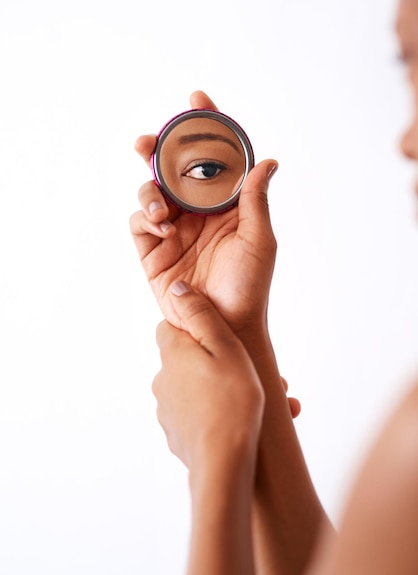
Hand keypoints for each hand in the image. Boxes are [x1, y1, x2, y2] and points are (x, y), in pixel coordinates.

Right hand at [130, 91, 278, 333]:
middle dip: (159, 148)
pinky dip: (144, 217)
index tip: (197, 99)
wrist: (224, 326)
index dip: (205, 127)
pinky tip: (161, 228)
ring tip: (163, 211)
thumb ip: (255, 199)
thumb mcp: (258, 239)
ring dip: (151, 190)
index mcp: (225, 204)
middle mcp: (197, 211)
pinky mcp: (152, 249)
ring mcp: (173, 229)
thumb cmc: (249, 286)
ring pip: (151, 190)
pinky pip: (138, 221)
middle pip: (173, 168)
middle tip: (149, 141)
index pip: (214, 158)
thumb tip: (267, 160)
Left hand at [152, 281, 264, 469]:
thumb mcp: (225, 347)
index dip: (198, 330)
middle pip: (189, 361)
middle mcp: (162, 379)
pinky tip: (247, 423)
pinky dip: (219, 416)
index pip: (171, 327)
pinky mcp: (177, 434)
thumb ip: (200, 315)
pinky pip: (199, 417)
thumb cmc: (232, 401)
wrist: (223, 462)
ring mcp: (167, 409)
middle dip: (221, 365)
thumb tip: (176, 288)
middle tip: (259, 377)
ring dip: (226, 392)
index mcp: (172, 353)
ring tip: (267, 404)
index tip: (224, 339)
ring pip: (199, 390)